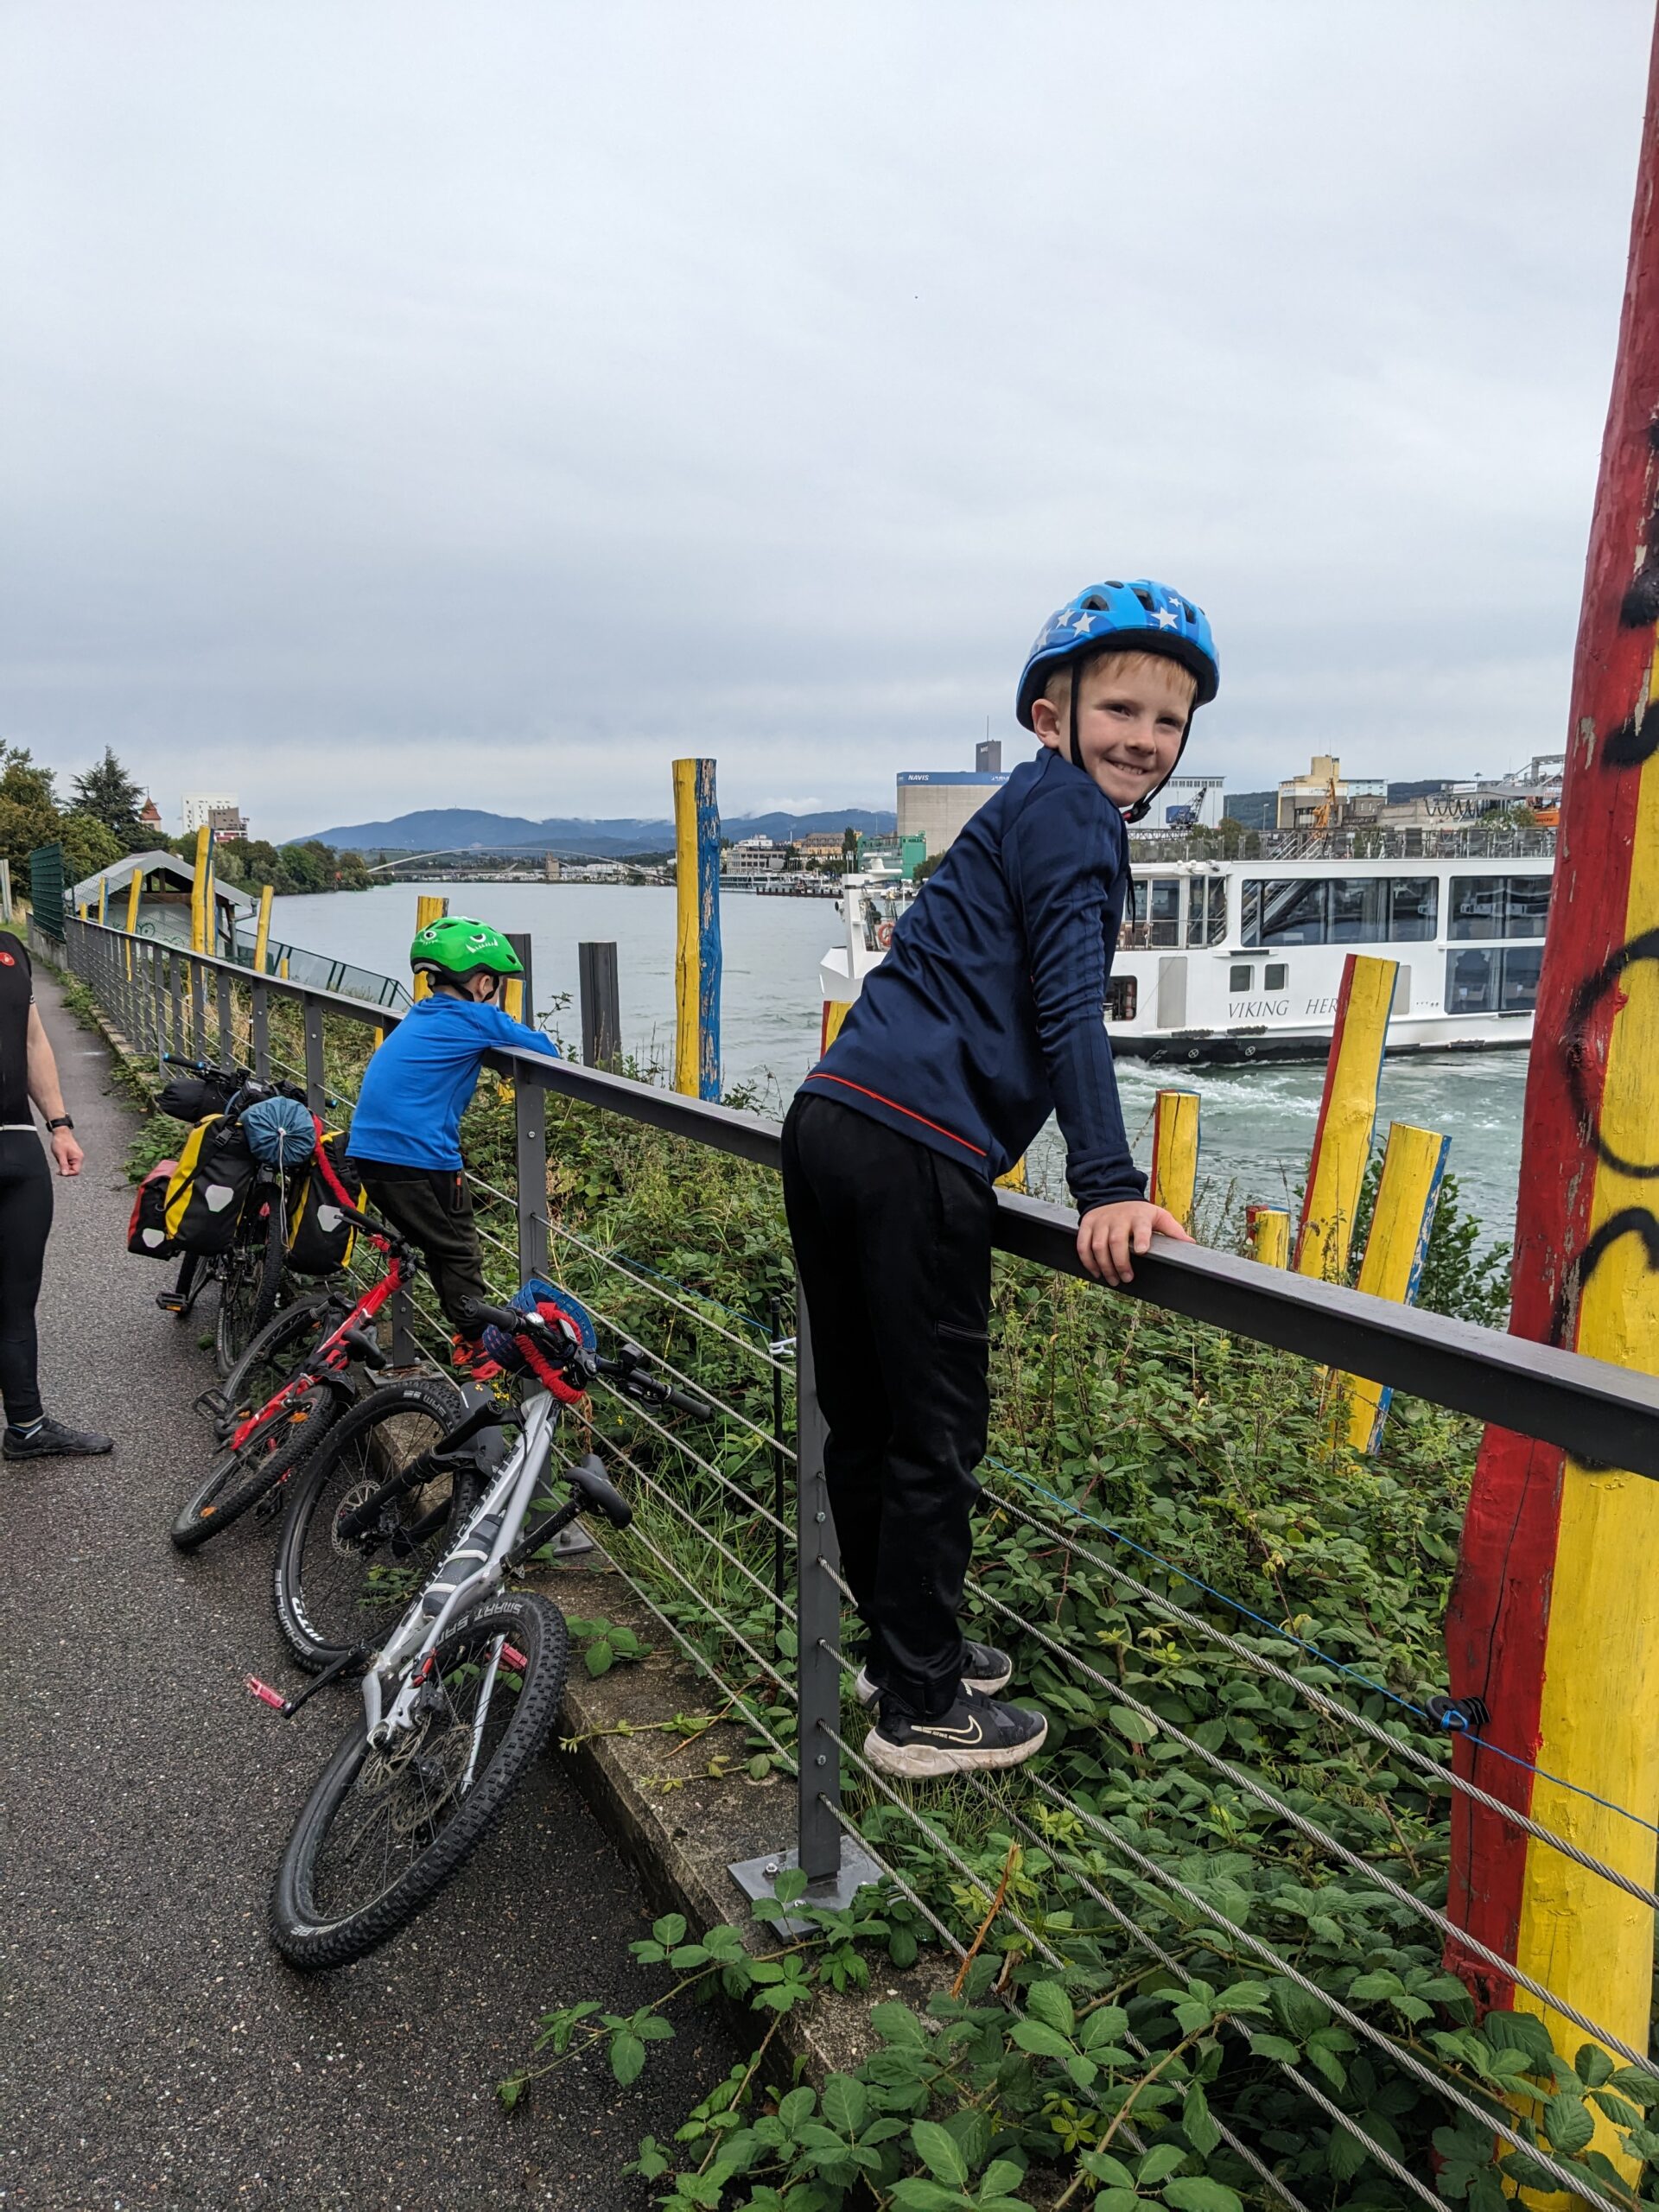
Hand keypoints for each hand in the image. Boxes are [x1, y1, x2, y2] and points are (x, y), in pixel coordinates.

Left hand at [50, 1127, 82, 1176]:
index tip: (59, 1171)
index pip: (76, 1171)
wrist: (61, 1132)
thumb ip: (63, 1165)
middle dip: (65, 1168)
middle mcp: (79, 1158)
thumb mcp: (60, 1155)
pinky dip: (64, 1161)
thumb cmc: (61, 1141)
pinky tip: (60, 1156)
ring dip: (64, 1165)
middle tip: (58, 1164)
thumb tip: (65, 1174)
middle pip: (73, 1170)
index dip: (68, 1173)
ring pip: (70, 1166)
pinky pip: (69, 1162)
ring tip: (59, 1158)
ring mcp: (76, 1156)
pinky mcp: (73, 1155)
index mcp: (78, 1158)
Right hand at [1076, 1201, 1191, 1284]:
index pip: (1140, 1227)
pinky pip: (1082, 1245)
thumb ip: (1173, 1230)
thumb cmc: (1139, 1212)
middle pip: (1116, 1241)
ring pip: (1098, 1245)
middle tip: (1126, 1278)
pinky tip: (1096, 1272)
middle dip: (1120, 1263)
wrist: (1111, 1195)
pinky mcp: (1087, 1224)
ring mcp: (1101, 1221)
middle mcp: (1118, 1218)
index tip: (1141, 1250)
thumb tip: (1190, 1244)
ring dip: (1104, 1266)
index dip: (1140, 1238)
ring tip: (1112, 1280)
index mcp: (1139, 1216)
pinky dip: (1087, 1261)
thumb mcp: (1158, 1216)